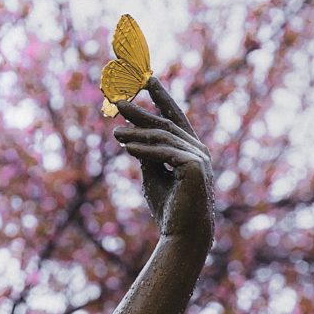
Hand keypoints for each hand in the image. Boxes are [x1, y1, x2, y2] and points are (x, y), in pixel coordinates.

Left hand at [113, 78, 213, 246]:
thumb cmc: (168, 208)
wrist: (182, 234)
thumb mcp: (153, 176)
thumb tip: (132, 138)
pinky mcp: (194, 167)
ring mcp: (199, 157)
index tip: (148, 79)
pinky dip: (143, 150)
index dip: (162, 97)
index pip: (175, 117)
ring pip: (161, 137)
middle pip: (165, 123)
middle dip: (141, 112)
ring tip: (114, 132)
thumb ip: (147, 156)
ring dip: (135, 133)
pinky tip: (126, 148)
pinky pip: (162, 153)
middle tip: (117, 102)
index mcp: (191, 149)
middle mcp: (198, 149)